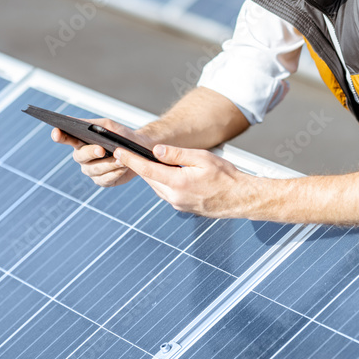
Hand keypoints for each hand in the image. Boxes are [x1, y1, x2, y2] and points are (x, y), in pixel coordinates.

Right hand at [52, 117, 142, 187]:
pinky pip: (105, 180)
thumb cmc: (122, 136)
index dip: (59, 136)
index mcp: (81, 142)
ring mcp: (91, 171)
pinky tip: (123, 167)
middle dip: (91, 152)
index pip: (66, 138)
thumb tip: (69, 119)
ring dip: (109, 164)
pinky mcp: (102, 181)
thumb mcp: (108, 126)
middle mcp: (83, 158)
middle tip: (102, 150)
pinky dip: (115, 173)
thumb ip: (91, 124)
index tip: (56, 133)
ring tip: (121, 159)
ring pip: (94, 170)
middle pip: (80, 156)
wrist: (140, 149)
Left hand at [112, 144, 249, 217]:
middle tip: (135, 152)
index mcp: (178, 182)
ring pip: (158, 186)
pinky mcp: (182, 207)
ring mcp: (178, 204)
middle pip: (150, 178)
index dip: (131, 159)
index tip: (119, 151)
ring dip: (155, 174)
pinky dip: (164, 182)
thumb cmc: (226, 176)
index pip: (147, 169)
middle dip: (142, 165)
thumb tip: (156, 151)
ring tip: (156, 161)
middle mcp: (174, 196)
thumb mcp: (202, 158)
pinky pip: (167, 192)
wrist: (240, 198)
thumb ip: (177, 154)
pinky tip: (171, 174)